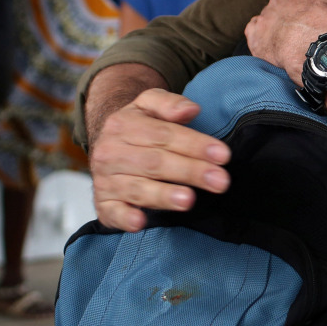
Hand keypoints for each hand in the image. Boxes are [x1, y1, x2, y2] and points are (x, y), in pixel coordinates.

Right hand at [89, 88, 230, 231]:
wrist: (104, 144)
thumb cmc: (137, 125)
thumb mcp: (149, 104)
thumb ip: (169, 103)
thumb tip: (191, 109)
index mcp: (123, 125)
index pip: (164, 135)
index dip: (195, 145)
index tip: (223, 155)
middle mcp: (111, 153)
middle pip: (156, 163)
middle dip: (191, 172)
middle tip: (220, 181)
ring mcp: (105, 180)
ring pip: (138, 188)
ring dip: (164, 195)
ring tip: (189, 200)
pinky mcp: (103, 204)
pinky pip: (112, 212)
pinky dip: (125, 218)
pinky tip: (141, 222)